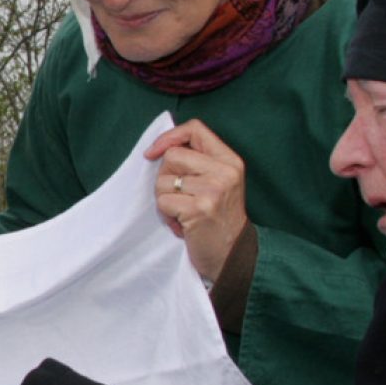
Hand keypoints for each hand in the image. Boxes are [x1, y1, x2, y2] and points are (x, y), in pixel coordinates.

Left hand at [146, 120, 248, 282]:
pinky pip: (163, 202)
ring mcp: (213, 190)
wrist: (232, 254)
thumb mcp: (218, 182)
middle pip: (173, 155)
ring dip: (164, 200)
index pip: (196, 129)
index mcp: (230, 160)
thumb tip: (158, 148)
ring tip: (182, 213)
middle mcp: (225, 172)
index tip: (153, 152)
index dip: (169, 137)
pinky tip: (181, 225)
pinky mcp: (198, 209)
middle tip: (179, 197)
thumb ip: (198, 162)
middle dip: (165, 177)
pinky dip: (166, 215)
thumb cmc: (218, 218)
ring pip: (163, 180)